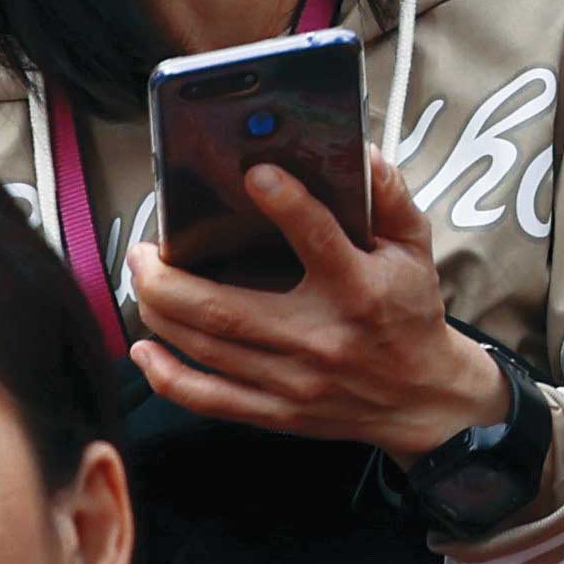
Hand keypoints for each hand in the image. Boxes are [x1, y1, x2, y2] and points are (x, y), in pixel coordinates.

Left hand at [121, 147, 497, 455]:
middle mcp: (320, 338)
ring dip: (160, 312)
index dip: (285, 205)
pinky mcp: (277, 411)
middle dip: (170, 278)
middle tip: (143, 249)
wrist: (422, 397)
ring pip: (207, 348)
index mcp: (359, 290)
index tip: (253, 173)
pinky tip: (144, 347)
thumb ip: (388, 195)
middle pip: (227, 310)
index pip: (317, 240)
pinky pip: (209, 399)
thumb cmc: (411, 311)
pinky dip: (167, 375)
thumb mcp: (415, 246)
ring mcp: (294, 381)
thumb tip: (358, 152)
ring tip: (141, 279)